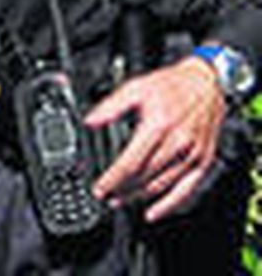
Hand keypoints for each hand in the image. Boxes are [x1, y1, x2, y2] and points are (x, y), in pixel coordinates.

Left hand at [86, 57, 226, 221]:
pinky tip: (153, 212)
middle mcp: (176, 143)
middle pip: (143, 177)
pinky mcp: (202, 162)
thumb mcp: (135, 87)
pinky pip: (186, 190)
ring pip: (161, 185)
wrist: (205, 84)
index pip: (130, 161)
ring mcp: (191, 155)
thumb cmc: (171, 86)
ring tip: (122, 201)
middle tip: (106, 196)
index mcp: (157, 125)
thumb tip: (90, 121)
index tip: (100, 188)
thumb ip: (110, 106)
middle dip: (122, 189)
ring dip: (139, 197)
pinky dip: (168, 205)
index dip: (112, 178)